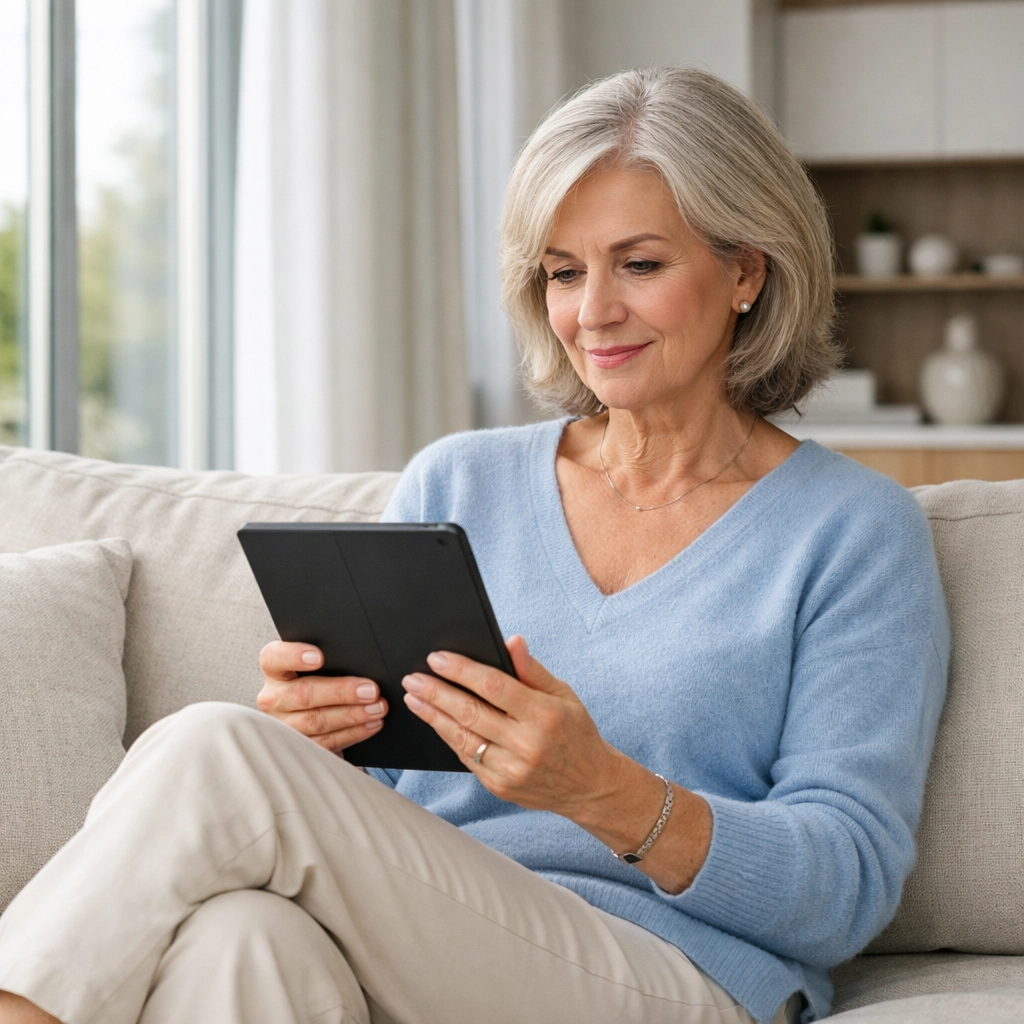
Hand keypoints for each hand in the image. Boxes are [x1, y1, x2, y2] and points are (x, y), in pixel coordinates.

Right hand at [257, 641, 387, 753]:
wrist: (313, 719)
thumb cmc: (319, 685)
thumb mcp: (319, 670)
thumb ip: (333, 663)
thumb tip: (364, 661)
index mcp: (275, 672)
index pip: (274, 658)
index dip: (294, 655)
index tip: (319, 656)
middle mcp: (274, 698)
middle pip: (304, 693)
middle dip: (341, 692)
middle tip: (370, 690)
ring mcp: (283, 726)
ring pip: (317, 720)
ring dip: (352, 715)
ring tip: (377, 708)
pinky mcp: (298, 748)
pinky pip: (326, 742)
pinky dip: (353, 732)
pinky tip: (371, 724)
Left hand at [401, 636, 623, 817]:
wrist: (590, 786)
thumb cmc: (575, 732)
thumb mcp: (563, 694)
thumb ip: (532, 670)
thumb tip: (511, 641)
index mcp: (544, 715)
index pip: (493, 686)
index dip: (461, 670)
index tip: (437, 658)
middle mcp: (526, 744)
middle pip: (470, 713)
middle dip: (436, 693)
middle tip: (412, 678)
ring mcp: (511, 770)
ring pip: (462, 738)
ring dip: (433, 716)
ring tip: (414, 699)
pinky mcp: (500, 787)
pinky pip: (466, 758)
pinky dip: (449, 737)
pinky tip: (436, 722)